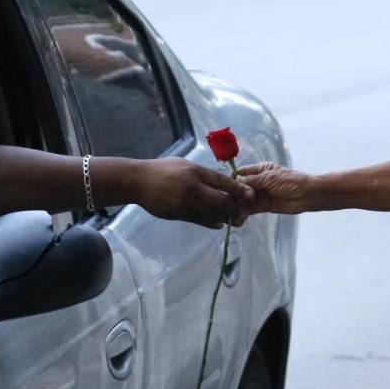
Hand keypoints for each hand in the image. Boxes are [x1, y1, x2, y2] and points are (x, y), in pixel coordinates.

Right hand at [136, 158, 252, 228]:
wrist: (138, 181)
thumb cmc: (163, 170)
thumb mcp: (184, 165)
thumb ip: (203, 174)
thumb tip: (222, 182)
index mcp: (195, 172)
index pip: (223, 181)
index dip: (239, 190)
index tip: (251, 195)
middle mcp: (192, 187)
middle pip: (221, 200)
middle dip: (235, 207)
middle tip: (244, 211)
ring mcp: (185, 202)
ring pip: (212, 213)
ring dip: (225, 217)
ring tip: (234, 219)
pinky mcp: (178, 213)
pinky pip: (200, 220)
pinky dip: (212, 223)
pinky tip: (219, 223)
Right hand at [236, 162, 316, 214]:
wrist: (307, 195)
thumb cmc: (291, 181)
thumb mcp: (269, 178)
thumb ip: (252, 180)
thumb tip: (235, 181)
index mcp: (259, 170)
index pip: (241, 173)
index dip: (233, 179)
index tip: (228, 186)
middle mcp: (258, 182)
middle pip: (240, 187)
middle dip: (235, 194)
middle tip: (232, 200)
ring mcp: (260, 194)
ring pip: (244, 199)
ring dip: (238, 204)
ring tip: (233, 210)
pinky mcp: (264, 206)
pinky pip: (250, 209)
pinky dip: (244, 212)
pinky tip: (239, 215)